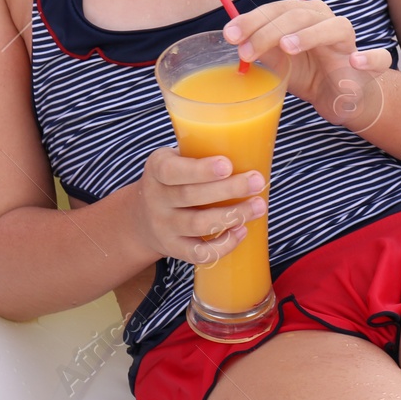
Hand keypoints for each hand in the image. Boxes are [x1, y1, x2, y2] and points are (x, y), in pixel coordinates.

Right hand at [132, 148, 267, 266]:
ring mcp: (163, 226)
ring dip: (232, 215)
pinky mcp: (173, 249)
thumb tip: (254, 146)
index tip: (227, 164)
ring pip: (198, 224)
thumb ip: (202, 152)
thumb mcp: (178, 159)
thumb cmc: (176, 179)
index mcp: (157, 168)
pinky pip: (198, 253)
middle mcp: (156, 198)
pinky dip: (223, 245)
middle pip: (191, 196)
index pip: (172, 170)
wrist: (141, 217)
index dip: (200, 169)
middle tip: (257, 181)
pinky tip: (242, 230)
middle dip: (229, 189)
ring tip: (258, 206)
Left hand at [222, 0, 389, 129]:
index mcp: (303, 15)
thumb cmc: (305, 72)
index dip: (253, 19)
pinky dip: (370, 57)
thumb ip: (260, 47)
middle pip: (299, 14)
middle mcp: (326, 20)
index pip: (277, 8)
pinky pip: (378, 58)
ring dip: (309, 35)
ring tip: (287, 47)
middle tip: (247, 51)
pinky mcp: (370, 65)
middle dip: (270, 30)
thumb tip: (232, 36)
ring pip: (334, 27)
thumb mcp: (277, 60)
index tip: (230, 35)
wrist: (338, 96)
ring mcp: (348, 41)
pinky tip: (355, 61)